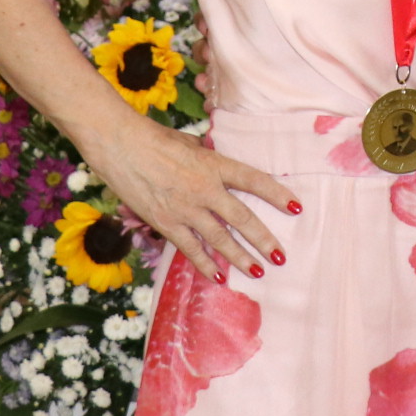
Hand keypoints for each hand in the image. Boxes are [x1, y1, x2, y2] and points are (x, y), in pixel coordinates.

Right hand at [79, 115, 295, 282]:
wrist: (119, 145)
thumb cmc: (154, 138)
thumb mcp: (190, 144)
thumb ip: (207, 159)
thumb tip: (218, 167)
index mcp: (214, 164)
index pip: (254, 180)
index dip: (277, 195)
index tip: (297, 207)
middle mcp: (205, 188)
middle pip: (242, 217)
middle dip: (264, 239)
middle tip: (280, 256)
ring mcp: (185, 208)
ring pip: (220, 238)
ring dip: (240, 257)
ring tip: (258, 272)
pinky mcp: (165, 223)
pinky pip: (190, 248)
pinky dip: (205, 263)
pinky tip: (218, 276)